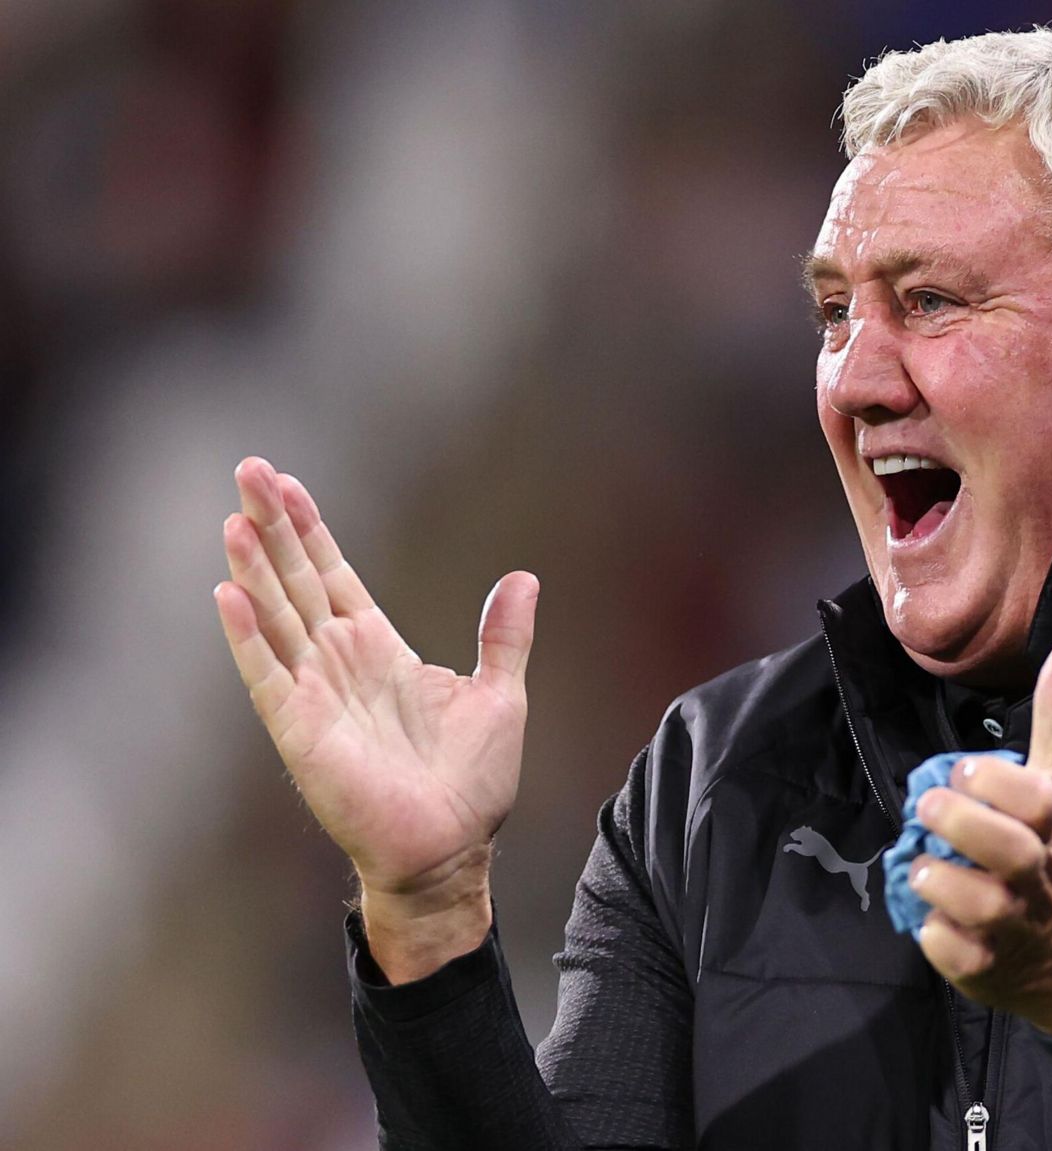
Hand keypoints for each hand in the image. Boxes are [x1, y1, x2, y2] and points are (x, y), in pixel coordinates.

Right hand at [213, 458, 537, 978]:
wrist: (453, 852)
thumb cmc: (473, 786)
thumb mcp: (501, 696)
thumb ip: (504, 637)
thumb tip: (523, 578)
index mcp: (380, 650)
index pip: (334, 575)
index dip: (310, 530)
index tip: (287, 483)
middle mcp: (339, 664)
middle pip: (296, 580)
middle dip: (273, 526)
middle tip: (248, 469)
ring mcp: (316, 694)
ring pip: (276, 617)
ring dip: (253, 569)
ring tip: (235, 519)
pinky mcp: (302, 731)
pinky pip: (268, 676)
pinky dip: (247, 637)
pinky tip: (228, 595)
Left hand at [911, 640, 1051, 1037]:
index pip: (1031, 799)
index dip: (992, 781)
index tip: (965, 771)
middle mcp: (1036, 876)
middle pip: (1006, 850)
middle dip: (959, 823)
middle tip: (927, 807)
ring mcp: (1013, 926)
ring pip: (976, 905)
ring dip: (939, 880)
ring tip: (922, 865)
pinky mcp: (988, 968)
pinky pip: (955, 956)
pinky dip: (936, 939)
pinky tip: (932, 921)